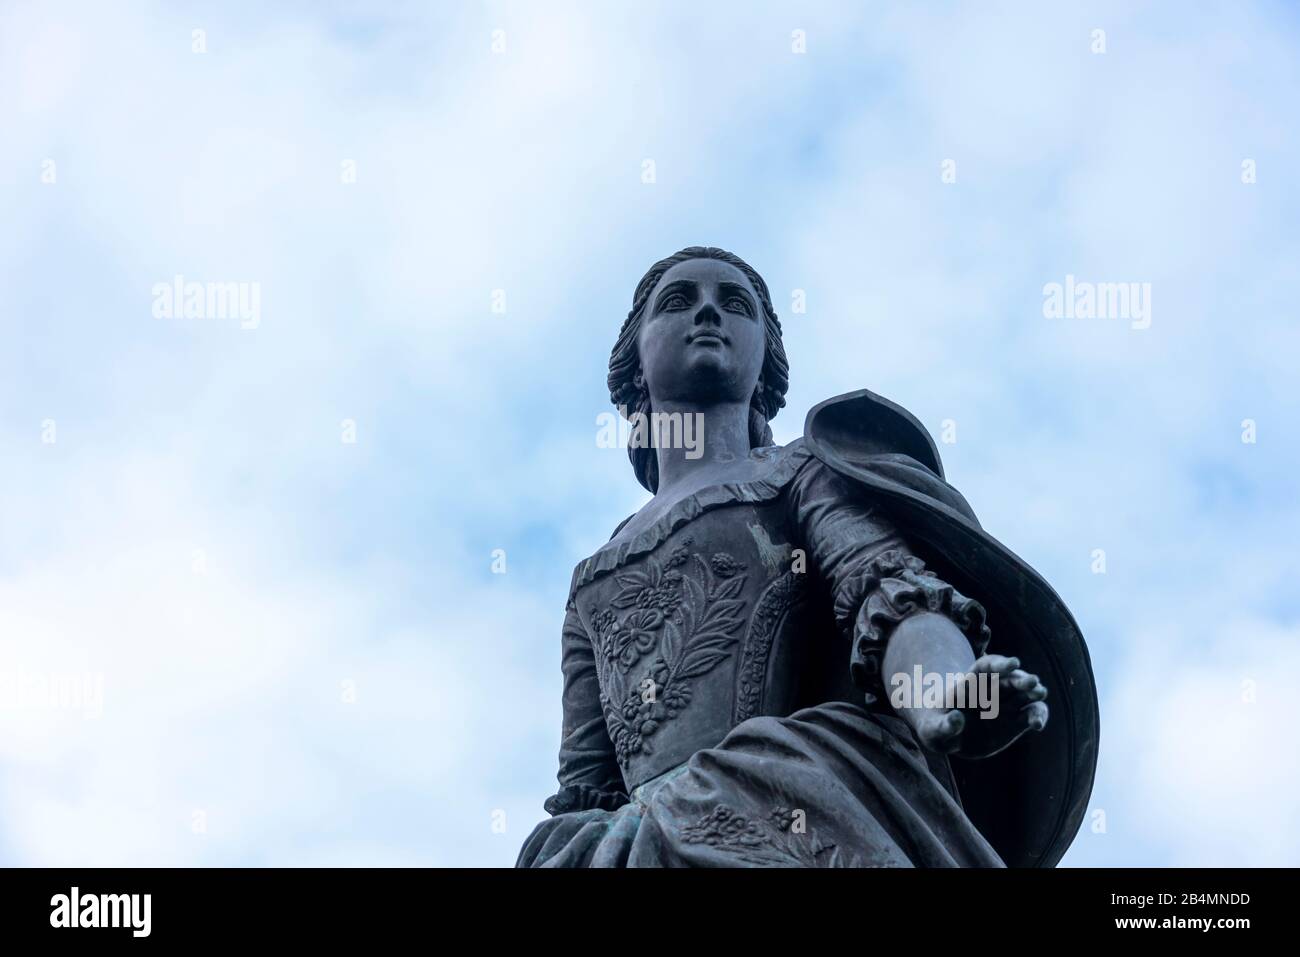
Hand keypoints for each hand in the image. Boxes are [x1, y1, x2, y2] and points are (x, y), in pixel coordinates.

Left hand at [912, 654, 1047, 758]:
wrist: (950, 738)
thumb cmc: (937, 727)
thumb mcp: (934, 729)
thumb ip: (944, 725)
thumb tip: (957, 718)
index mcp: (970, 682)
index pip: (987, 666)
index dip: (1001, 664)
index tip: (1014, 663)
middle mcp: (992, 690)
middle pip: (1010, 679)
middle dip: (1021, 679)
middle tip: (1033, 682)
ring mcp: (1006, 705)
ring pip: (1025, 694)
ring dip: (1034, 693)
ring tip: (1040, 695)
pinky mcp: (1016, 721)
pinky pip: (1031, 714)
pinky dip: (1038, 716)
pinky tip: (1037, 725)